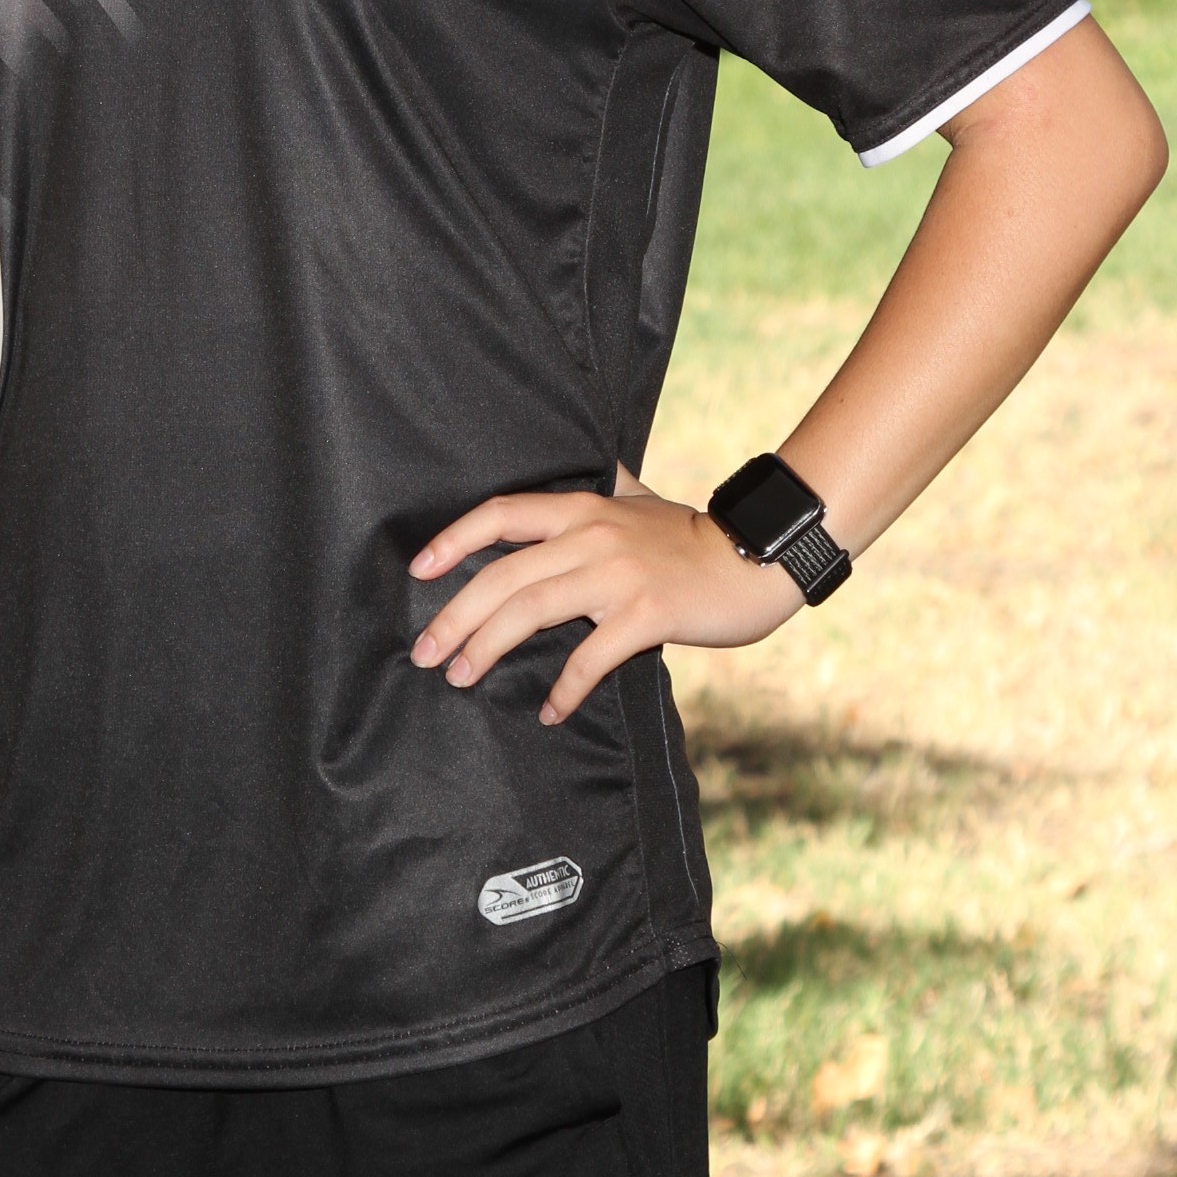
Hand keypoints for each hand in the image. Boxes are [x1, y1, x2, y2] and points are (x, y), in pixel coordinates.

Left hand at [409, 466, 797, 721]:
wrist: (756, 559)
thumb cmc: (690, 536)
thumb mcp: (639, 496)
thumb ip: (604, 485)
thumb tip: (586, 465)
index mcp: (584, 508)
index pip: (501, 515)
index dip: (454, 540)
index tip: (420, 571)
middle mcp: (593, 535)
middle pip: (504, 575)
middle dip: (455, 616)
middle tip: (425, 652)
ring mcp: (619, 575)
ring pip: (532, 611)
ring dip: (487, 648)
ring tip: (461, 677)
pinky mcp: (646, 615)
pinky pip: (590, 657)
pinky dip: (564, 688)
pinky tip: (549, 711)